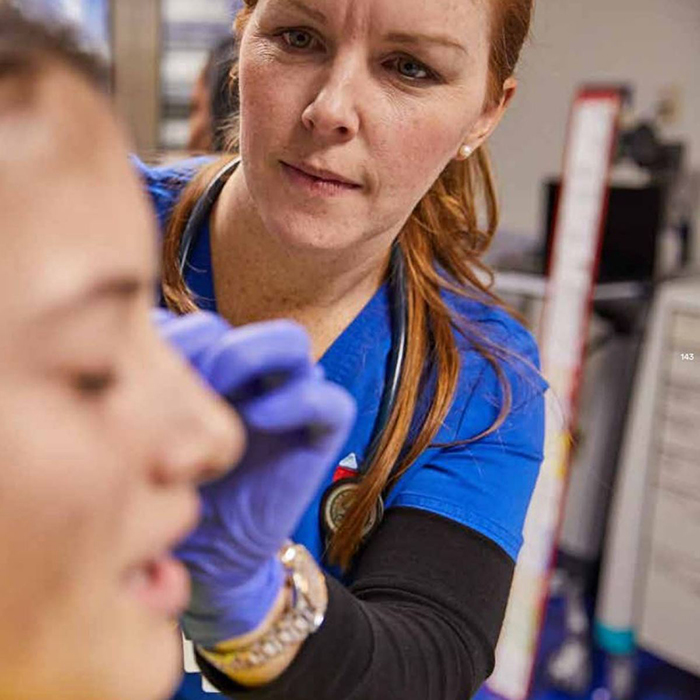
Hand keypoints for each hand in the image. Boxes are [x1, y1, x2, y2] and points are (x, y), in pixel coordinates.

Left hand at [154, 310, 355, 645]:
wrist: (209, 553)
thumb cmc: (173, 489)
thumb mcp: (151, 431)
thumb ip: (151, 383)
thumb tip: (148, 341)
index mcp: (214, 370)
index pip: (204, 324)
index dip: (178, 334)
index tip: (148, 369)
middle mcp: (256, 379)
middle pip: (244, 320)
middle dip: (216, 343)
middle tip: (189, 378)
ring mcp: (289, 401)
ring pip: (293, 344)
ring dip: (255, 354)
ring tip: (222, 388)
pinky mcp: (318, 434)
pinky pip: (330, 402)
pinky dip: (300, 400)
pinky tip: (261, 420)